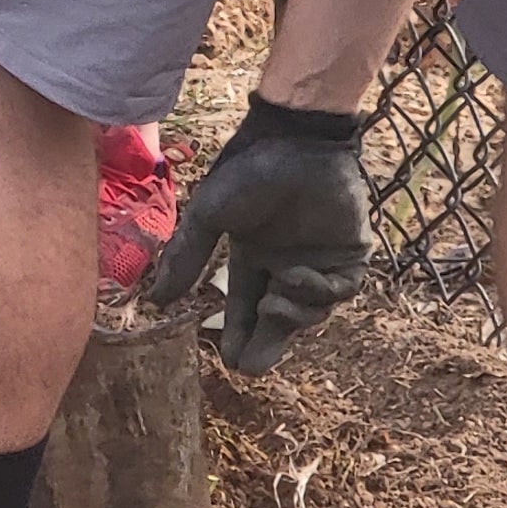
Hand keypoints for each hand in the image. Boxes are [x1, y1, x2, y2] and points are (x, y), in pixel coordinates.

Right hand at [147, 95, 373, 373]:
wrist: (296, 140)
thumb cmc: (249, 172)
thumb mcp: (208, 216)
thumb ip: (188, 258)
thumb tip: (156, 300)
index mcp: (252, 255)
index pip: (244, 306)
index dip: (238, 335)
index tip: (230, 360)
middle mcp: (284, 262)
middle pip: (279, 319)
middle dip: (267, 345)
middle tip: (251, 367)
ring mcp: (319, 259)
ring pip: (311, 311)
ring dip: (292, 317)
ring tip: (273, 304)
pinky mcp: (350, 254)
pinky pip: (340, 290)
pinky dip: (318, 292)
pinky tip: (295, 278)